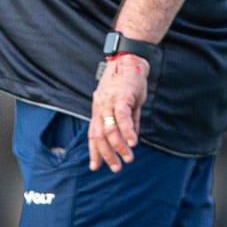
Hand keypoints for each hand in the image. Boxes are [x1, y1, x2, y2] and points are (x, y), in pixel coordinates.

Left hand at [89, 54, 147, 171]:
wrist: (129, 59)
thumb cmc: (128, 81)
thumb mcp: (126, 103)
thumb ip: (128, 121)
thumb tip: (132, 139)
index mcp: (99, 108)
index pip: (93, 133)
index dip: (94, 151)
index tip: (95, 167)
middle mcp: (100, 106)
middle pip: (99, 135)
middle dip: (106, 154)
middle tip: (116, 168)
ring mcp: (109, 101)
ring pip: (110, 129)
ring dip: (118, 146)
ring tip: (128, 159)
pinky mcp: (121, 96)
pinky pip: (122, 117)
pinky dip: (127, 131)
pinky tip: (132, 143)